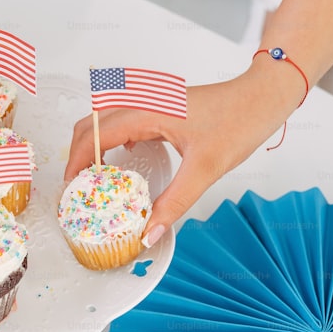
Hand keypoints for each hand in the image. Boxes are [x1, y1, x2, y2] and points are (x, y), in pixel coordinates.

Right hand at [64, 62, 303, 246]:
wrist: (262, 98)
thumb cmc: (238, 122)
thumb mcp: (204, 170)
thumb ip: (173, 203)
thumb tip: (148, 233)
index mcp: (146, 111)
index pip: (95, 135)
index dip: (77, 162)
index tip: (70, 189)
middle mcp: (142, 101)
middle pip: (91, 122)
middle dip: (78, 153)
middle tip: (78, 187)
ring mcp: (151, 101)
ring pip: (105, 119)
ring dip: (94, 143)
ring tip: (95, 176)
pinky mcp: (161, 106)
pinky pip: (124, 118)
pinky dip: (113, 138)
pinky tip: (125, 159)